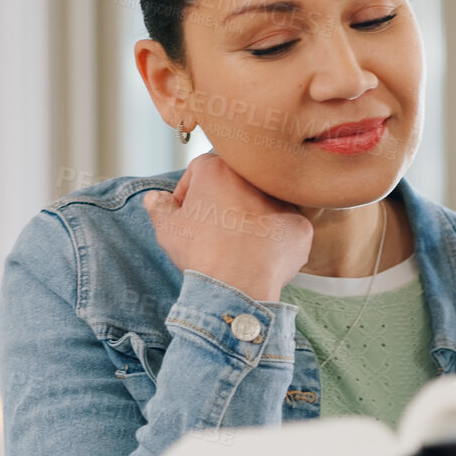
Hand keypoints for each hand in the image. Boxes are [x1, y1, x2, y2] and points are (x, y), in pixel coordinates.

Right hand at [143, 153, 312, 302]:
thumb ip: (159, 206)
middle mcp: (254, 177)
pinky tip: (261, 255)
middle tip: (217, 228)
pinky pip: (287, 228)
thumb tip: (154, 198)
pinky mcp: (301, 225)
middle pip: (237, 185)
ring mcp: (282, 200)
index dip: (191, 192)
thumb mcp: (167, 228)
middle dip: (226, 201)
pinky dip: (276, 240)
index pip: (201, 170)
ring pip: (265, 203)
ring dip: (253, 217)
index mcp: (218, 169)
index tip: (190, 213)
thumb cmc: (200, 253)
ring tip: (240, 244)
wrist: (235, 287)